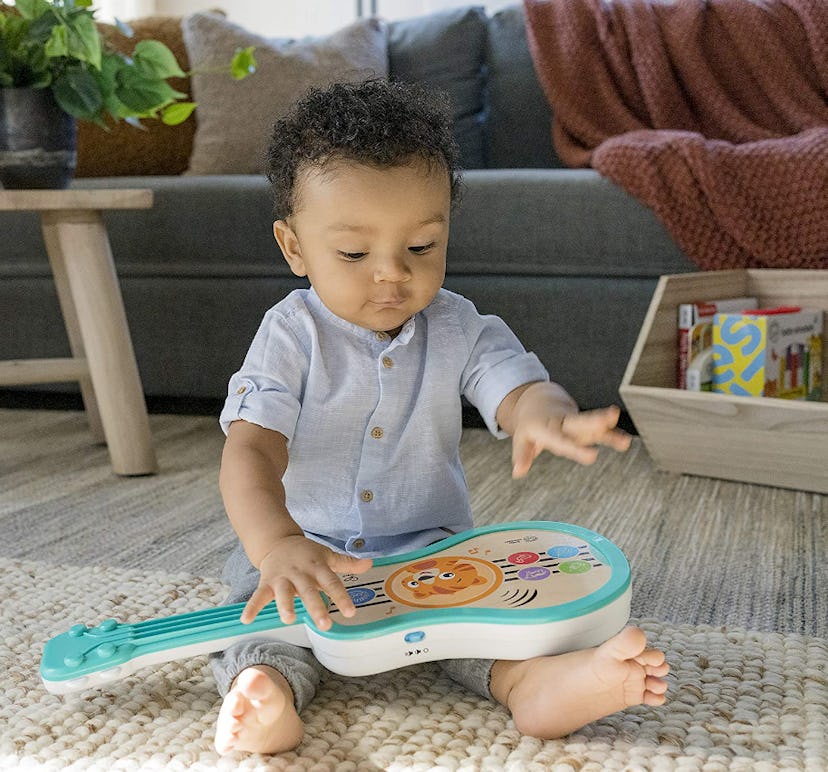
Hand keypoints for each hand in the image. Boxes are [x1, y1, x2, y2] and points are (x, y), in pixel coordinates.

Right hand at [241, 535, 371, 630]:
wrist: (277, 541)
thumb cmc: (307, 553)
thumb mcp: (327, 555)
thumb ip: (346, 563)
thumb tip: (370, 564)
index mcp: (317, 567)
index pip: (332, 582)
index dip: (341, 597)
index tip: (351, 612)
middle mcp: (300, 573)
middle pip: (309, 590)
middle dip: (316, 607)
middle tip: (325, 624)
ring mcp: (282, 578)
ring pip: (284, 593)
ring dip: (286, 605)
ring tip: (289, 619)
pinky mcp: (266, 582)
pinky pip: (258, 595)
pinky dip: (252, 607)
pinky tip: (246, 620)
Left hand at [511, 404, 630, 477]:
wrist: (538, 400)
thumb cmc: (531, 424)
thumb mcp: (522, 438)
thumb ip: (522, 455)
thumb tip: (517, 472)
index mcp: (547, 427)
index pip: (561, 439)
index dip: (576, 448)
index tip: (592, 456)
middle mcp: (564, 422)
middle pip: (581, 422)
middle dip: (596, 421)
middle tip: (610, 418)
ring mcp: (576, 422)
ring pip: (593, 423)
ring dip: (608, 427)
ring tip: (625, 439)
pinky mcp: (585, 424)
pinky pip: (600, 429)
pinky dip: (612, 434)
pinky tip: (625, 442)